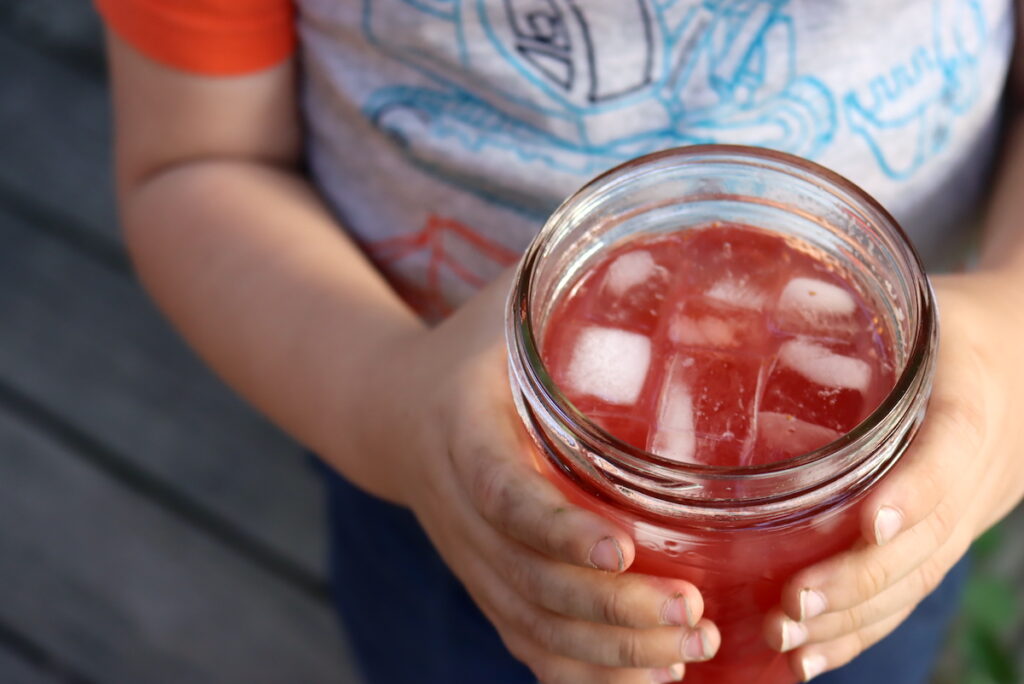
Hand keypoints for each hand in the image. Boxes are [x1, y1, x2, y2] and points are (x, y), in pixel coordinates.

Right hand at [359, 271, 720, 683]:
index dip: (557, 528)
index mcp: (462, 434)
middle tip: (693, 616)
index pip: (502, 494)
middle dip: (607, 609)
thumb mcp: (509, 302)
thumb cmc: (470, 349)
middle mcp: (458, 509)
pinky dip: (583, 673)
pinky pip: (527, 644)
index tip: (624, 549)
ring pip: (531, 624)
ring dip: (606, 651)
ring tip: (690, 653)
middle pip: (525, 580)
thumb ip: (574, 273)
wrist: (393, 411)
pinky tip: (650, 680)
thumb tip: (681, 223)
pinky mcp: (488, 581)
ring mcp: (470, 555)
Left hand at [762, 272, 1023, 679]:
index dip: (914, 495)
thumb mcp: (914, 310)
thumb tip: (717, 310)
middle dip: (857, 580)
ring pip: (911, 583)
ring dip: (852, 620)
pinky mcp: (938, 541)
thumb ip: (839, 314)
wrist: (1022, 373)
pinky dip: (860, 630)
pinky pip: (904, 594)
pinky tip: (809, 655)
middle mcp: (969, 478)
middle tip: (793, 604)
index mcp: (966, 410)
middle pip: (922, 544)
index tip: (872, 523)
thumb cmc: (952, 336)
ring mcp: (957, 521)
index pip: (946, 460)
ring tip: (788, 640)